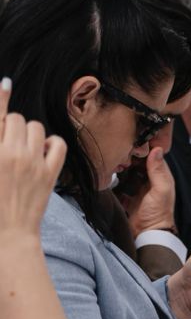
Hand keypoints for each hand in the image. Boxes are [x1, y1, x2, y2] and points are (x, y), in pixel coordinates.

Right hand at [0, 80, 65, 234]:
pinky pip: (57, 144)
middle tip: (6, 140)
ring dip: (29, 132)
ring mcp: (33, 163)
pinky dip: (50, 144)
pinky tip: (42, 151)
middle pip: (16, 119)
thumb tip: (3, 134)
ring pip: (36, 127)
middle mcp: (10, 154)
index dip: (0, 98)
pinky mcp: (50, 173)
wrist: (8, 236)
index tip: (5, 83)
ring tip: (22, 147)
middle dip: (10, 124)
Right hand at [123, 146, 175, 235]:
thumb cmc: (158, 213)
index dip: (145, 150)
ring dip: (123, 168)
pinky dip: (116, 180)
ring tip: (114, 162)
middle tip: (120, 153)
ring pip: (129, 173)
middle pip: (139, 164)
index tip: (133, 143)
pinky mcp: (128, 197)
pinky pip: (121, 185)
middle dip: (130, 159)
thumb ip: (158, 171)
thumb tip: (157, 149)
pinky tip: (110, 175)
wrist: (147, 233)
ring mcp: (139, 189)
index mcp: (162, 177)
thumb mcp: (160, 189)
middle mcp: (151, 181)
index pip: (154, 157)